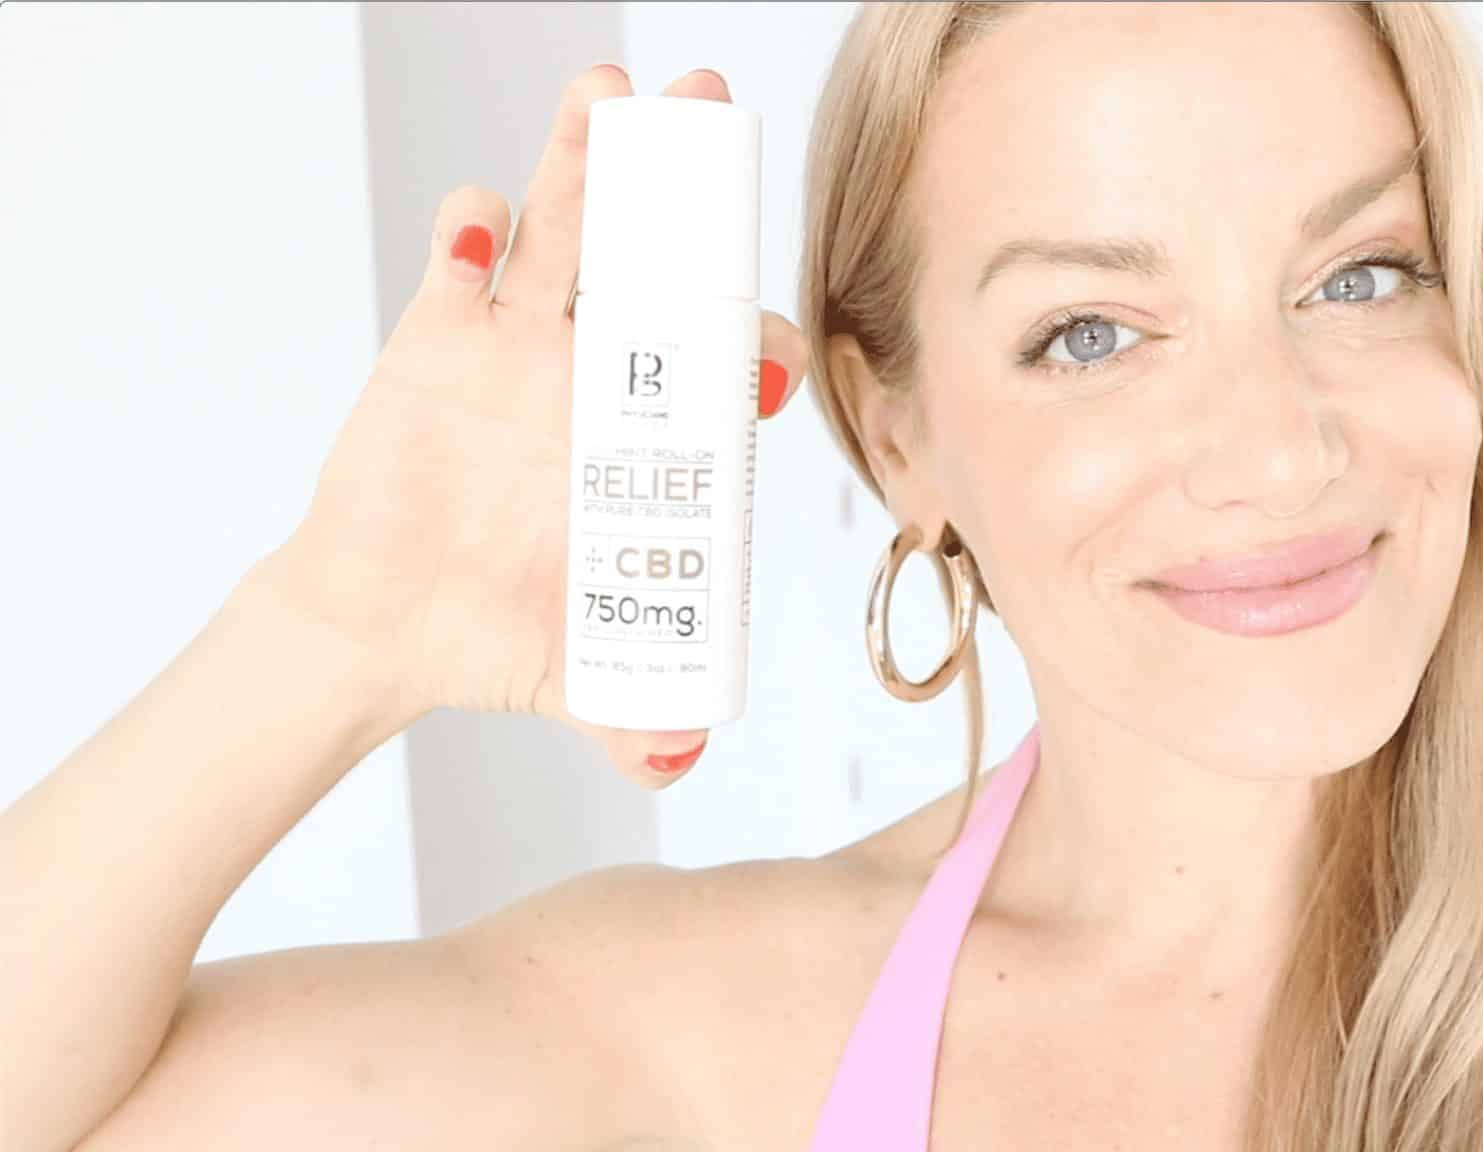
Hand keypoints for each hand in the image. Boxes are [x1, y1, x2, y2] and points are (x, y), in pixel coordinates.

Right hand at [274, 65, 806, 784]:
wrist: (387, 627)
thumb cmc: (496, 636)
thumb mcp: (574, 681)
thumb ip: (631, 719)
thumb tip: (676, 759)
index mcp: (650, 443)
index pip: (722, 367)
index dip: (752, 346)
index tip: (768, 356)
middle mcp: (599, 375)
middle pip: (653, 262)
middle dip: (682, 189)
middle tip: (708, 111)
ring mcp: (521, 347)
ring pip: (567, 231)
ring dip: (584, 162)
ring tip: (609, 97)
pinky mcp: (436, 339)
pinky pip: (462, 264)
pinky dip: (472, 233)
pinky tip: (483, 221)